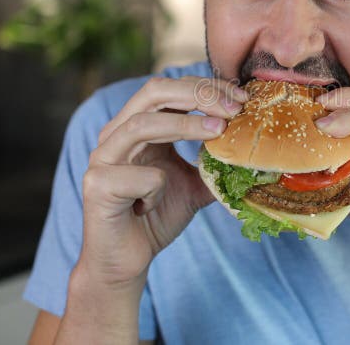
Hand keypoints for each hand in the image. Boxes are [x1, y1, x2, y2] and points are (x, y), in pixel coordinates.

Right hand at [79, 76, 247, 287]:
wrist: (126, 262)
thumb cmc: (156, 216)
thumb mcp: (194, 183)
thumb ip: (214, 162)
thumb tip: (252, 150)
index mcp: (137, 126)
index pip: (171, 89)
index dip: (206, 87)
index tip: (241, 99)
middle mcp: (116, 134)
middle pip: (153, 91)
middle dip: (198, 94)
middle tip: (234, 108)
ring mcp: (102, 158)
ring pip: (142, 125)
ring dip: (186, 125)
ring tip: (219, 131)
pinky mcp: (97, 186)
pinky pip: (138, 177)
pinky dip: (157, 187)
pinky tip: (153, 205)